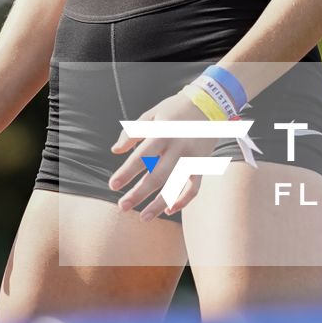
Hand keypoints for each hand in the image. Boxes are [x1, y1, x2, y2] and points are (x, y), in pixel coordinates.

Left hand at [107, 90, 217, 219]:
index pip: (141, 156)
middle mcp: (179, 147)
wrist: (209, 104)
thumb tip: (115, 151)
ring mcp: (193, 158)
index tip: (113, 185)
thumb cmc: (174, 110)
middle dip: (139, 193)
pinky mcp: (202, 165)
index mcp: (163, 133)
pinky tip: (168, 210)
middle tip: (122, 207)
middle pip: (157, 176)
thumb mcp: (151, 114)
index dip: (126, 172)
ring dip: (158, 204)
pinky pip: (194, 188)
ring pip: (175, 186)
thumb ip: (132, 132)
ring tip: (143, 218)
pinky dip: (183, 201)